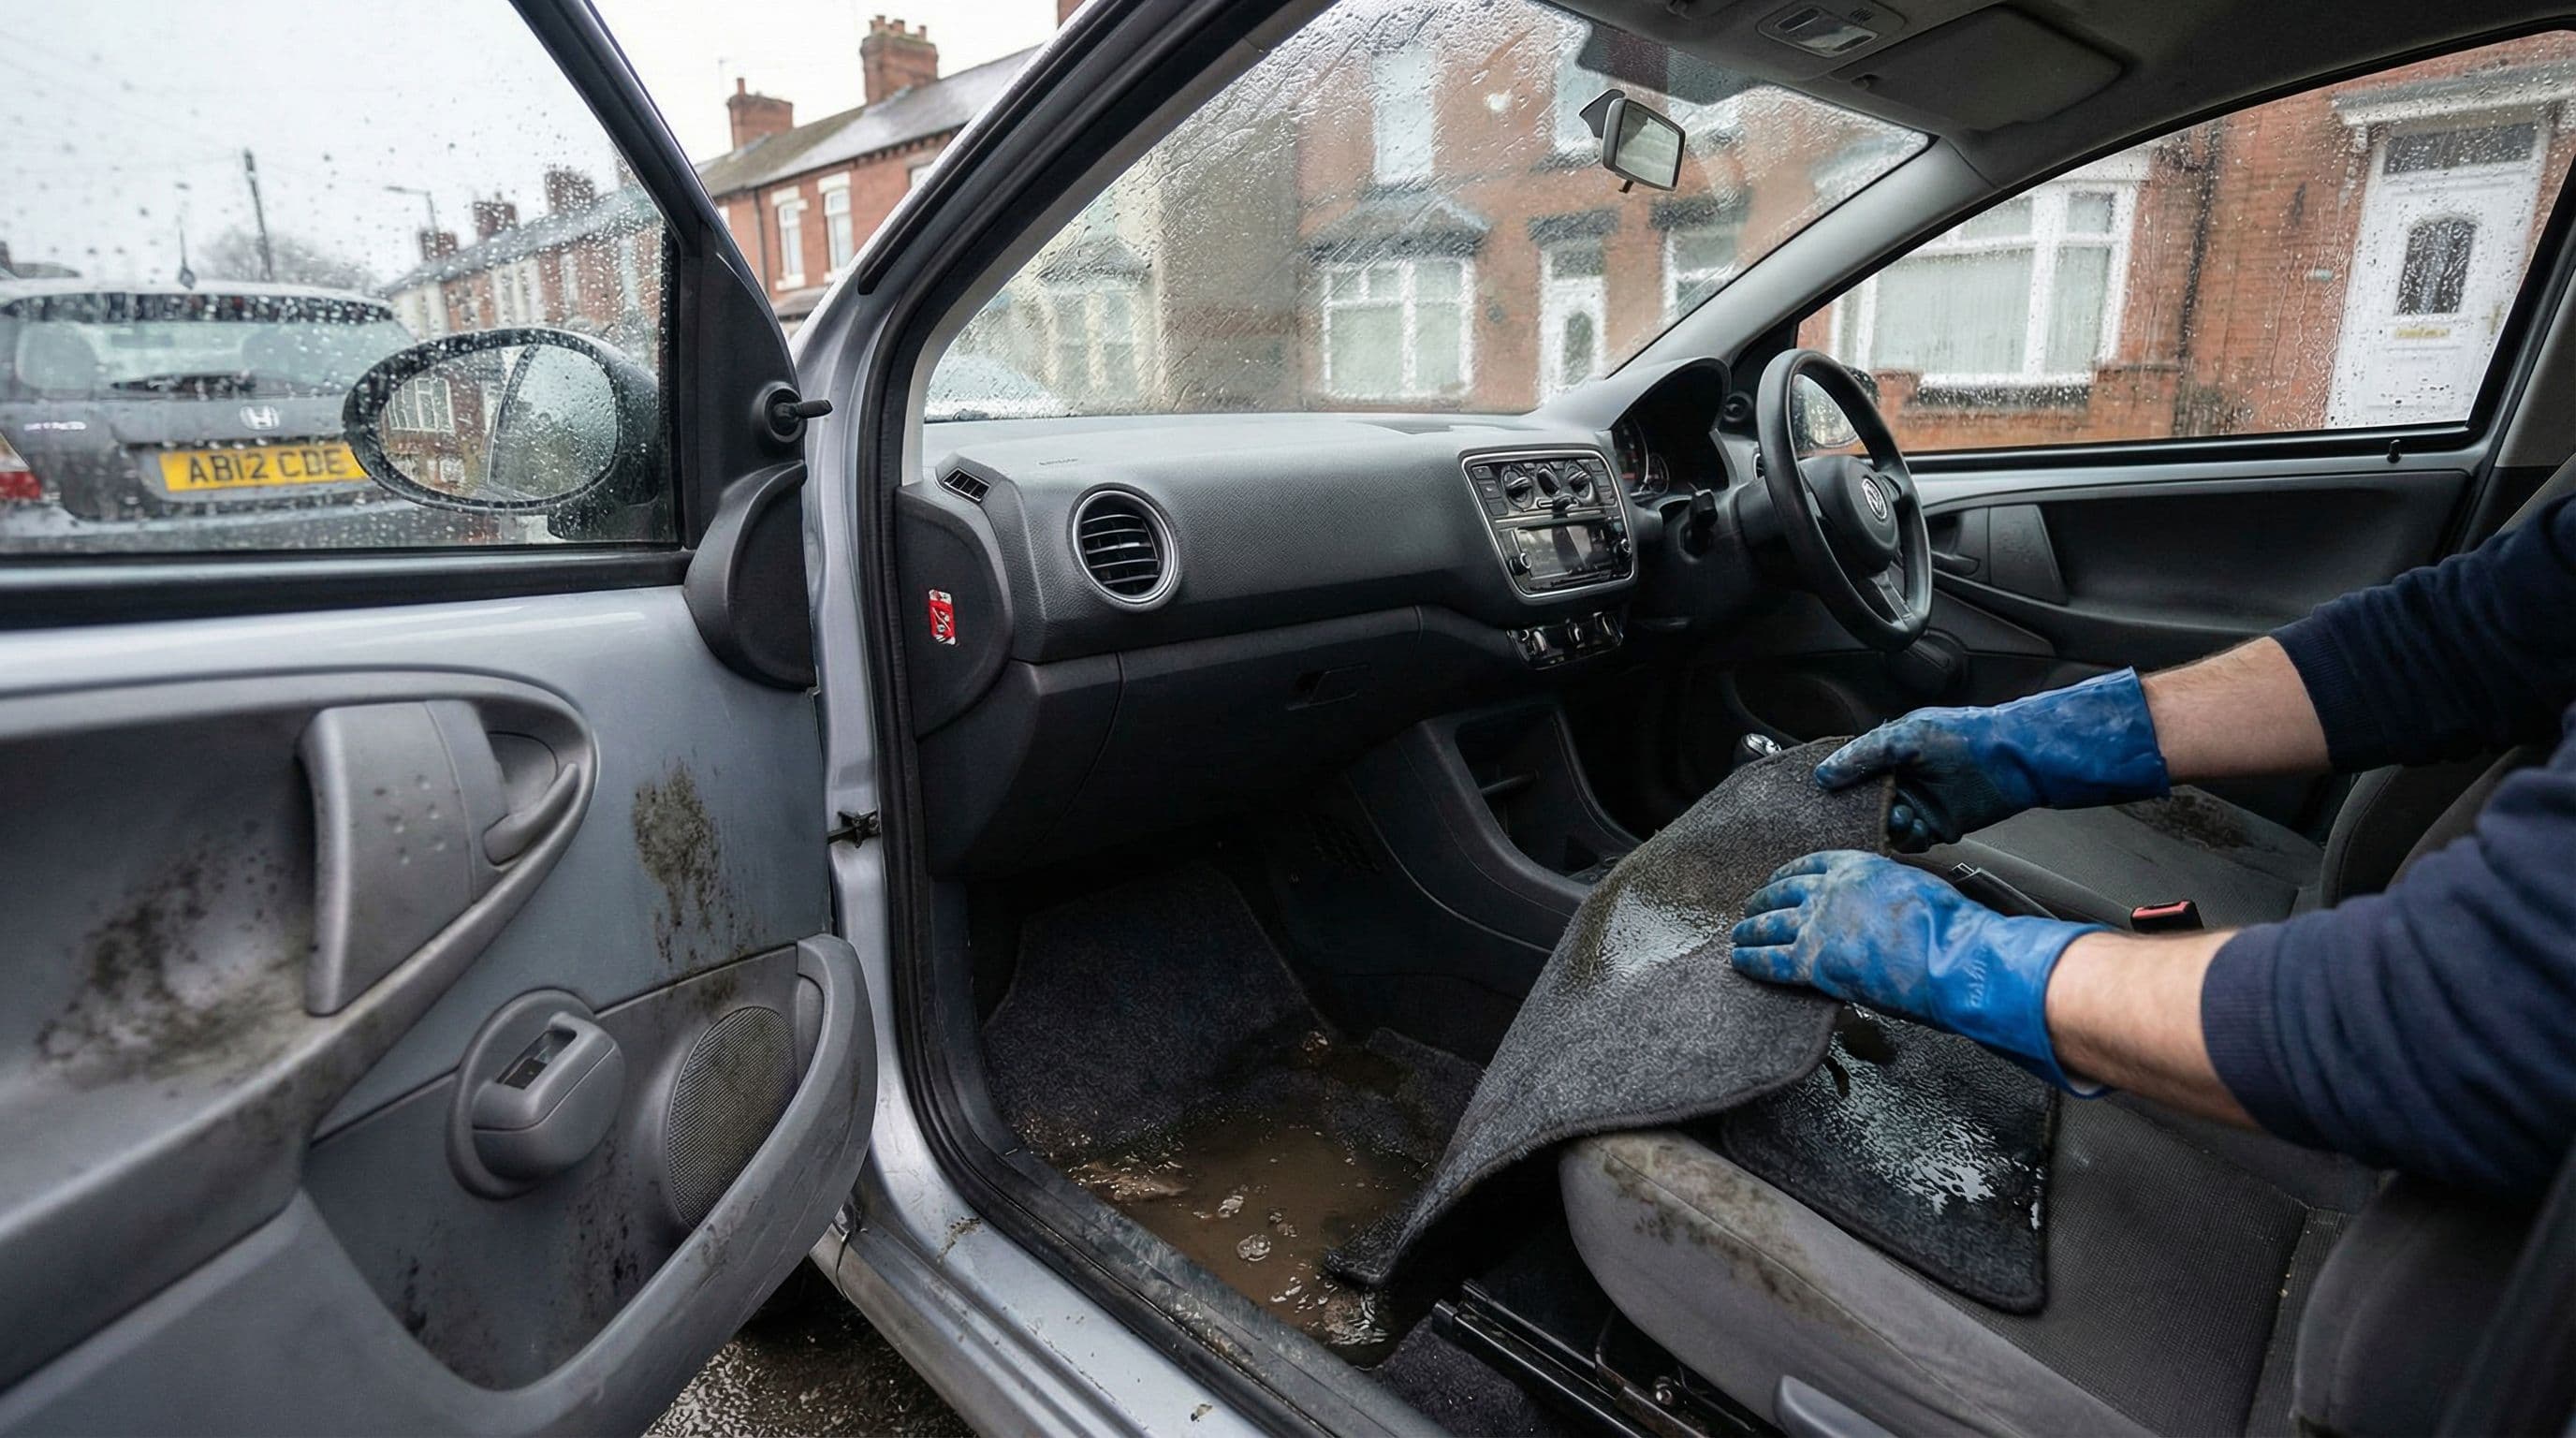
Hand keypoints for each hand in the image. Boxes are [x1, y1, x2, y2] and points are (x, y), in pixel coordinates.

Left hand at [1729, 851, 2106, 1091]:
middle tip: (1750, 909)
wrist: (1952, 957)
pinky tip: (1738, 961)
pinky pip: (1769, 960)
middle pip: (1782, 893)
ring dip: (1749, 930)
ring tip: (1737, 935)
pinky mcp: (1812, 961)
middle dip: (1762, 901)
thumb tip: (1875, 900)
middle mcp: (1829, 890)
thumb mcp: (1911, 887)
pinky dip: (1750, 961)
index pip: (1809, 864)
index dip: (1786, 874)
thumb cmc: (1947, 928)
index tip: (1777, 881)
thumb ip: (1882, 889)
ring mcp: (1817, 924)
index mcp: (1855, 866)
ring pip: (1768, 925)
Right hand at [1815, 668, 2169, 848]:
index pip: (1850, 774)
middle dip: (1856, 813)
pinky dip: (1907, 839)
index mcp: (1888, 755)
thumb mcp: (1905, 737)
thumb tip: (1824, 775)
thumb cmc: (1964, 735)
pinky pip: (1910, 841)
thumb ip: (1863, 755)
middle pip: (1862, 805)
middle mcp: (1900, 781)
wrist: (2014, 759)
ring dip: (1885, 826)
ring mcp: (1918, 805)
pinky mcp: (1936, 827)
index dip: (1836, 786)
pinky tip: (1912, 827)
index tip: (1821, 798)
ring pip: (1884, 826)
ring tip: (1899, 815)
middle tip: (1851, 818)